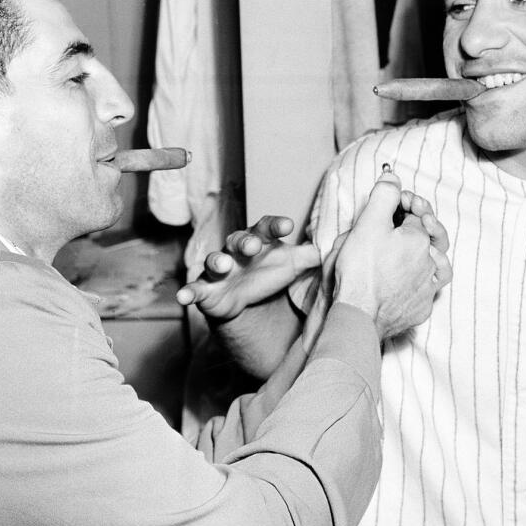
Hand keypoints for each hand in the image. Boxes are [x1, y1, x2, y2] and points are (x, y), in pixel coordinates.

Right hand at [175, 216, 321, 321]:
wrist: (247, 299)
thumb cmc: (269, 272)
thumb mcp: (293, 264)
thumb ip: (313, 254)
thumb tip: (342, 242)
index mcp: (260, 241)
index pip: (266, 228)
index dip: (275, 226)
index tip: (288, 226)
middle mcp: (237, 251)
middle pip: (239, 240)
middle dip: (244, 241)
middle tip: (253, 245)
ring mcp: (220, 270)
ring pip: (215, 261)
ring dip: (217, 261)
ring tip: (222, 265)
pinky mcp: (206, 290)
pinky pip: (195, 289)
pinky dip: (188, 292)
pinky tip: (184, 297)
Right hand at [331, 171, 451, 340]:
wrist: (359, 314)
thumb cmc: (360, 270)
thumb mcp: (367, 224)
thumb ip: (384, 196)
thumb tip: (393, 177)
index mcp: (419, 239)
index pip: (419, 214)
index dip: (405, 205)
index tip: (392, 202)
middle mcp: (430, 263)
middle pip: (433, 237)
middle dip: (421, 225)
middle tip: (403, 223)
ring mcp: (427, 288)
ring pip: (438, 265)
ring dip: (430, 253)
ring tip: (417, 249)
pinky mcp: (421, 308)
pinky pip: (429, 290)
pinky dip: (423, 281)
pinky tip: (412, 280)